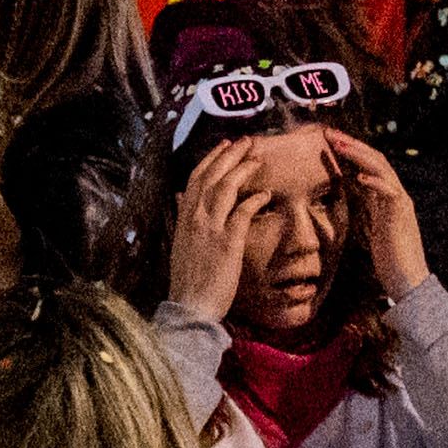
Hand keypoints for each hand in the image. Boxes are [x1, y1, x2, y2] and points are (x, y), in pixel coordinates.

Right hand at [166, 134, 267, 327]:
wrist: (191, 306)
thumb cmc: (190, 279)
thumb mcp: (181, 243)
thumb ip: (183, 218)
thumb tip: (181, 197)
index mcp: (184, 218)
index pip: (196, 178)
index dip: (211, 159)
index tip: (225, 145)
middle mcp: (194, 218)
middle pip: (211, 176)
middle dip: (229, 154)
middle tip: (247, 141)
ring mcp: (210, 228)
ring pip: (226, 187)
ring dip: (242, 168)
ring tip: (257, 157)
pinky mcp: (228, 242)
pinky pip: (243, 212)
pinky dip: (255, 199)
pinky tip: (266, 194)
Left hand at [321, 129, 429, 301]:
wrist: (408, 280)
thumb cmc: (389, 259)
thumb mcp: (372, 228)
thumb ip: (366, 210)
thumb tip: (351, 196)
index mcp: (389, 198)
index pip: (371, 165)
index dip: (352, 151)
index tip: (331, 142)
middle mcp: (397, 195)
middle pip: (376, 160)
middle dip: (352, 145)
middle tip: (329, 134)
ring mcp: (401, 204)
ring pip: (383, 169)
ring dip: (360, 156)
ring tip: (340, 146)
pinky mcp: (400, 216)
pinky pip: (389, 192)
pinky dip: (375, 182)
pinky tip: (359, 176)